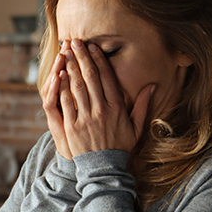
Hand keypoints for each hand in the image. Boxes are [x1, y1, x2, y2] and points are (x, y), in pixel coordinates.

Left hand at [42, 39, 153, 158]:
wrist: (105, 169)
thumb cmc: (121, 147)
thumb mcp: (136, 127)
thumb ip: (142, 105)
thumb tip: (152, 86)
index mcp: (117, 108)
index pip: (107, 78)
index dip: (99, 61)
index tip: (93, 47)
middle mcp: (102, 111)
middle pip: (90, 78)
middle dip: (82, 57)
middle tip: (75, 42)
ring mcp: (86, 118)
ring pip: (77, 87)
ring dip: (71, 68)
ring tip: (66, 52)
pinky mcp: (72, 127)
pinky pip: (66, 103)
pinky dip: (62, 87)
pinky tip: (59, 74)